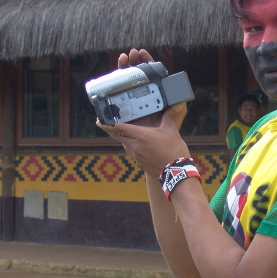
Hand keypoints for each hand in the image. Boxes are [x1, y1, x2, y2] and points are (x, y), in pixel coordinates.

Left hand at [96, 49, 189, 173]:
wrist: (176, 173)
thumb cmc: (173, 151)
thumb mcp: (171, 131)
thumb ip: (171, 116)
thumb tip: (178, 104)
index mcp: (140, 136)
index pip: (118, 128)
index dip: (107, 124)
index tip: (98, 120)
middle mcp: (134, 146)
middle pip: (118, 136)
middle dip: (110, 130)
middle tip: (105, 123)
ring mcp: (136, 156)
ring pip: (124, 144)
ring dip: (121, 137)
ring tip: (122, 131)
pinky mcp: (140, 163)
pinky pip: (131, 151)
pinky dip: (130, 145)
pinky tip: (136, 144)